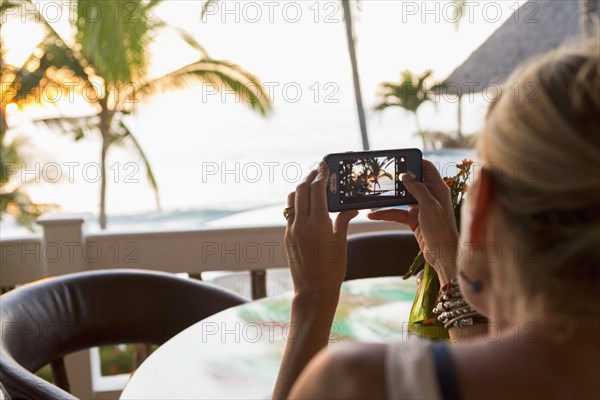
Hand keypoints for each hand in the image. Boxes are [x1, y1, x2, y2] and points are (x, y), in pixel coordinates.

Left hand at [285, 161, 357, 294]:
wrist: (313, 290)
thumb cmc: (332, 268)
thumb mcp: (341, 242)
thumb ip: (343, 220)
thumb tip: (353, 207)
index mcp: (318, 224)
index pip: (317, 189)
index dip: (321, 174)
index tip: (325, 164)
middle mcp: (301, 224)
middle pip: (301, 189)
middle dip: (310, 176)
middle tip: (318, 170)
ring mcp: (291, 229)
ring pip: (292, 199)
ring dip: (301, 188)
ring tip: (311, 185)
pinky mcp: (287, 236)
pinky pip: (289, 212)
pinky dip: (297, 202)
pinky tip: (306, 204)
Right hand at [367, 160, 457, 283]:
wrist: (443, 256)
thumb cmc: (441, 230)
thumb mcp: (429, 206)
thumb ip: (417, 188)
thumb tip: (405, 174)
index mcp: (438, 189)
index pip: (427, 168)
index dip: (415, 162)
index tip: (400, 159)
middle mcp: (430, 197)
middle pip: (412, 182)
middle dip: (397, 180)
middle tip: (382, 176)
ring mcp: (421, 209)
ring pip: (402, 198)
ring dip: (388, 198)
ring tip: (373, 195)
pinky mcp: (414, 220)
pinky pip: (397, 213)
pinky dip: (386, 214)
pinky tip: (373, 215)